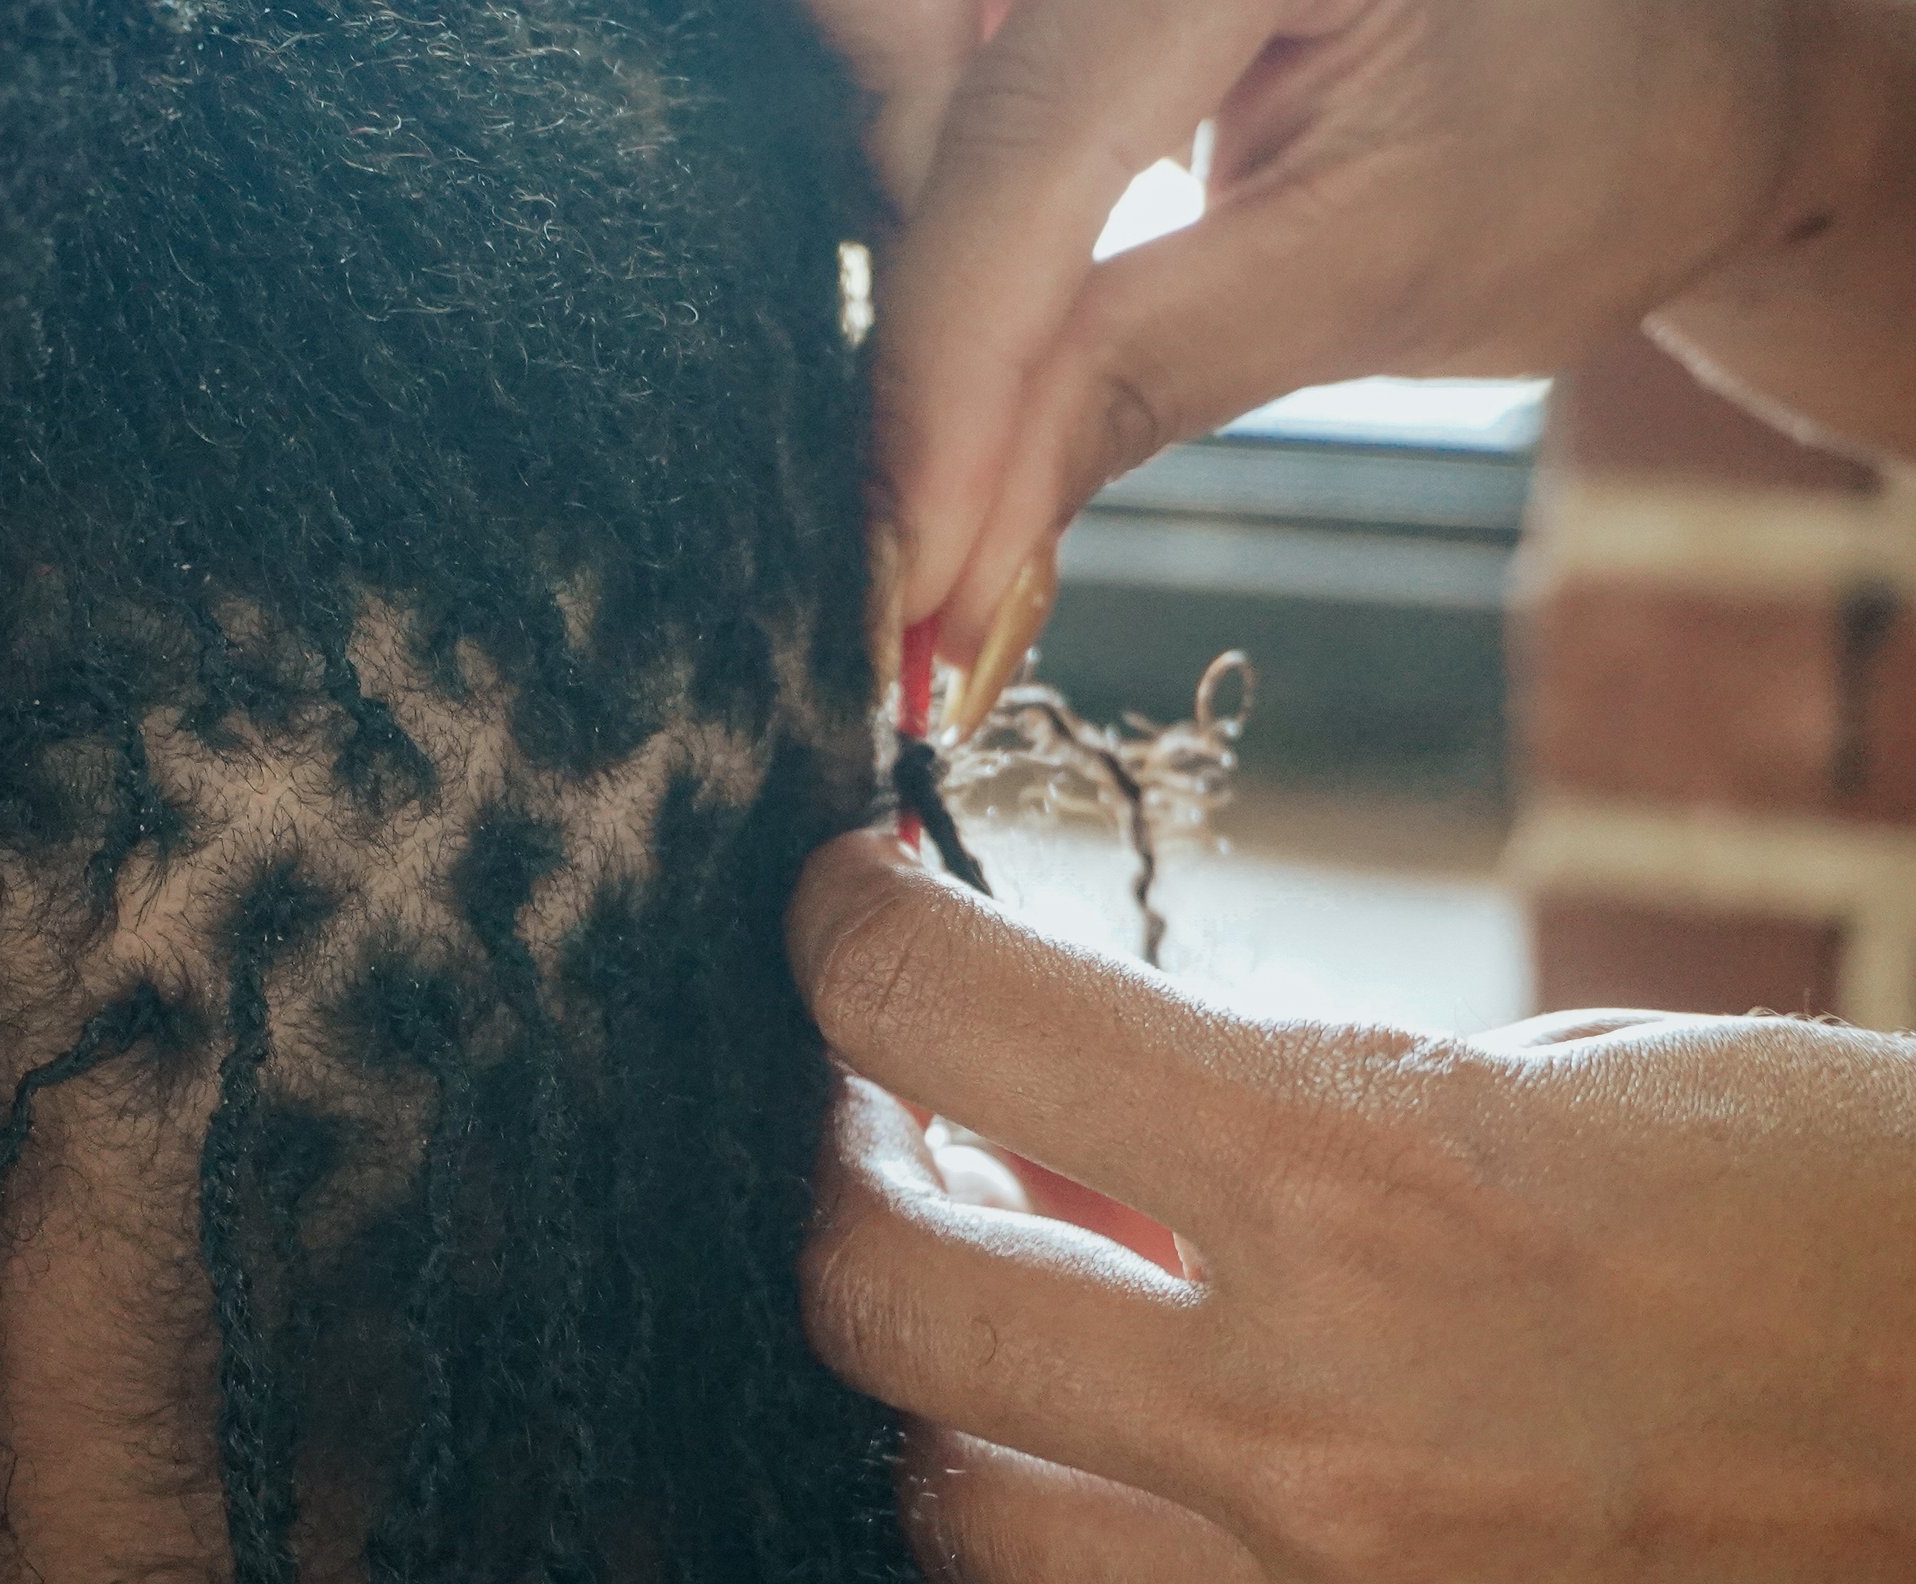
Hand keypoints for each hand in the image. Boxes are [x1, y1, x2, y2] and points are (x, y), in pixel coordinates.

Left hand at [788, 827, 1915, 1583]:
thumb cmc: (1845, 1230)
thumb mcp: (1557, 1080)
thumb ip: (1284, 1098)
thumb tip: (1070, 1116)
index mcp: (1360, 1174)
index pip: (948, 1014)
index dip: (850, 932)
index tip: (848, 912)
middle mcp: (1306, 1420)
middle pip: (878, 1292)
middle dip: (850, 1180)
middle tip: (888, 1129)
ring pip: (952, 1513)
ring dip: (956, 1396)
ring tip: (1023, 1323)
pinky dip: (1078, 1560)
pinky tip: (1143, 1483)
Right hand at [804, 0, 1915, 678]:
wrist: (1659, 67)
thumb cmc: (1586, 143)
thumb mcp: (1377, 273)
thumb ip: (1140, 379)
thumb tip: (950, 556)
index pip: (1023, 142)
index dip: (945, 372)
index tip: (910, 568)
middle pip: (901, 51)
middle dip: (909, 277)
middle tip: (945, 492)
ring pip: (888, 54)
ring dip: (910, 239)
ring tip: (989, 401)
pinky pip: (931, 60)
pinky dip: (940, 203)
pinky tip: (997, 308)